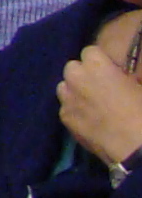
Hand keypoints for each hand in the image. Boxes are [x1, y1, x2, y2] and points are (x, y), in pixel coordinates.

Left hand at [56, 42, 141, 178]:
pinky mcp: (64, 118)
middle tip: (100, 86)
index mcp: (97, 66)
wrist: (135, 146)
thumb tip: (122, 77)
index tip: (111, 71)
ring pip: (64, 86)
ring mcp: (67, 99)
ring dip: (75, 89)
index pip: (90, 51)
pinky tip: (88, 118)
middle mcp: (76, 78)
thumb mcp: (140, 85)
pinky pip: (65, 107)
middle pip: (72, 67)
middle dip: (84, 73)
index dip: (101, 61)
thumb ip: (126, 76)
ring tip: (91, 101)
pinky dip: (74, 109)